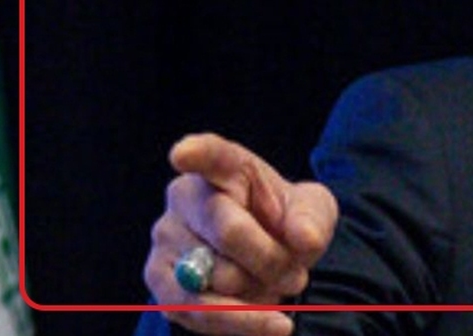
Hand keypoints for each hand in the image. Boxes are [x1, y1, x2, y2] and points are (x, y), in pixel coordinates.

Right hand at [144, 133, 338, 335]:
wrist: (271, 258)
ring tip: (279, 287)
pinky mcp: (160, 280)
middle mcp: (186, 197)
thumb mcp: (313, 211)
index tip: (182, 154)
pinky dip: (239, 322)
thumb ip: (312, 219)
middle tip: (297, 274)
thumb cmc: (286, 223)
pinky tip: (270, 323)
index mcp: (227, 167)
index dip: (196, 153)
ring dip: (256, 292)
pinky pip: (196, 311)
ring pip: (213, 275)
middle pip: (228, 230)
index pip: (211, 155)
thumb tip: (304, 239)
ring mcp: (166, 238)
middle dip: (271, 259)